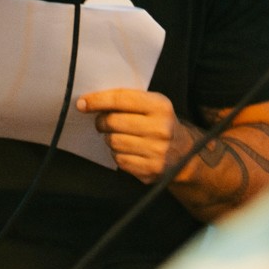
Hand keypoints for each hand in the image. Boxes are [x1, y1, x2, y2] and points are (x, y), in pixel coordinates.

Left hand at [76, 88, 198, 183]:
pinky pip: (119, 160)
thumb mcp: (153, 106)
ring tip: (119, 136)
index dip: (98, 100)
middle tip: (102, 122)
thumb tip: (91, 102)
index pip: (121, 99)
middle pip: (113, 122)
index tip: (82, 103)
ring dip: (110, 139)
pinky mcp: (150, 170)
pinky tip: (128, 150)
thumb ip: (128, 101)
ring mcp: (156, 151)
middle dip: (102, 121)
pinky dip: (118, 155)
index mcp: (161, 106)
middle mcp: (160, 129)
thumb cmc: (161, 125)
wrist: (185, 155)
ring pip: (114, 142)